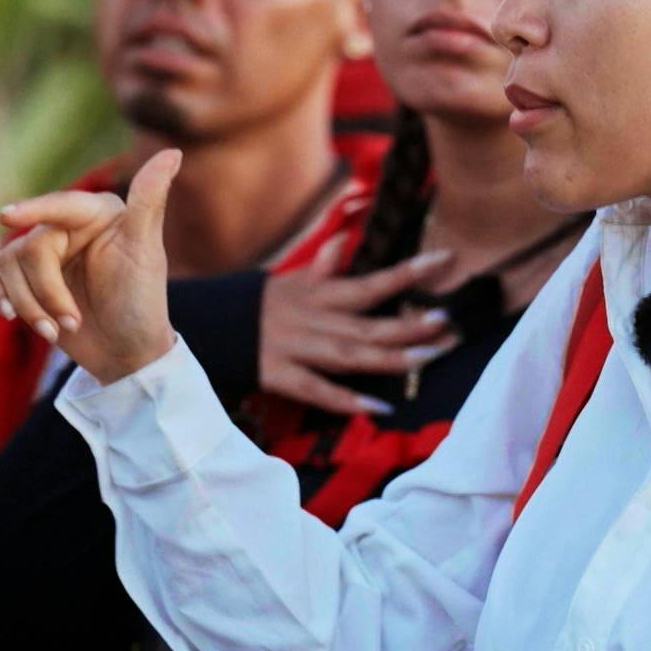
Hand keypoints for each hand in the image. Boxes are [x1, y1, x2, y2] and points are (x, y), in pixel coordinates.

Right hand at [0, 149, 180, 384]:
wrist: (125, 352)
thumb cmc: (142, 302)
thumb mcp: (147, 252)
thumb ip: (150, 201)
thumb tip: (172, 152)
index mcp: (97, 211)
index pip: (60, 206)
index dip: (34, 209)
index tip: (5, 216)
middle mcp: (67, 225)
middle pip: (31, 248)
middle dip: (47, 292)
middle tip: (71, 321)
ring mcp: (42, 251)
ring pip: (7, 265)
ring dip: (29, 305)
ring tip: (57, 331)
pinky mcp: (22, 276)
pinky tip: (12, 316)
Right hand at [260, 240, 456, 414]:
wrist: (202, 324)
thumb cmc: (254, 305)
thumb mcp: (287, 282)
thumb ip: (320, 268)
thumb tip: (342, 243)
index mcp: (317, 294)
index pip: (370, 282)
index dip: (409, 273)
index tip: (447, 260)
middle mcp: (311, 319)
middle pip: (367, 324)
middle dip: (409, 325)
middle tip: (448, 323)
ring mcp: (296, 348)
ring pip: (350, 355)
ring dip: (391, 358)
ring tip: (429, 357)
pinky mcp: (278, 375)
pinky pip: (317, 390)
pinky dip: (347, 399)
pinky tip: (378, 407)